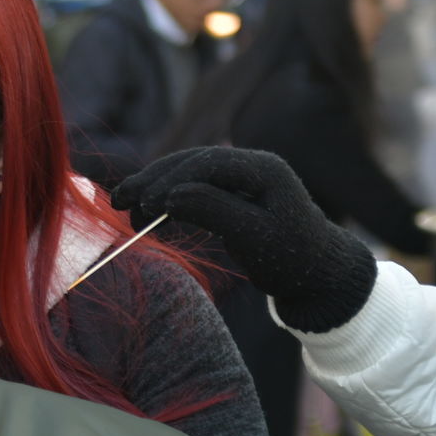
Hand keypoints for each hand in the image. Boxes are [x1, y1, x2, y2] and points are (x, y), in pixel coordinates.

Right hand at [111, 147, 377, 331]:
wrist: (317, 273)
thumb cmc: (292, 259)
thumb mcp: (255, 239)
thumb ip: (215, 212)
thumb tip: (171, 196)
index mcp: (263, 169)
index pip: (207, 164)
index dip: (170, 180)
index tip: (143, 204)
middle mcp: (250, 164)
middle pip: (191, 162)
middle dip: (153, 180)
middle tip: (118, 201)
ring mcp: (240, 175)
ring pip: (187, 172)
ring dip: (154, 187)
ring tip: (123, 206)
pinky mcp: (230, 190)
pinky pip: (191, 185)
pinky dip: (166, 196)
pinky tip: (146, 211)